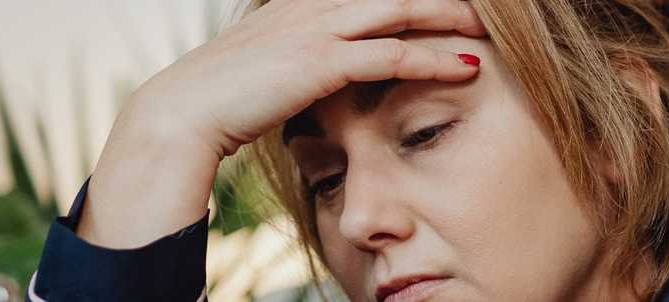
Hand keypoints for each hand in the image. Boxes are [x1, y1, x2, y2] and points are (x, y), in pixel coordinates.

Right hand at [79, 0, 487, 248]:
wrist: (180, 114)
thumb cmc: (220, 99)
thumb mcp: (266, 66)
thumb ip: (300, 59)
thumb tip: (318, 73)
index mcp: (301, 2)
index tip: (446, 0)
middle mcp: (312, 5)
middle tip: (482, 6)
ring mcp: (317, 28)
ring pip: (402, 12)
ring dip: (450, 17)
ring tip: (489, 26)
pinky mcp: (321, 61)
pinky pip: (392, 54)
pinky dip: (434, 57)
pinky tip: (467, 65)